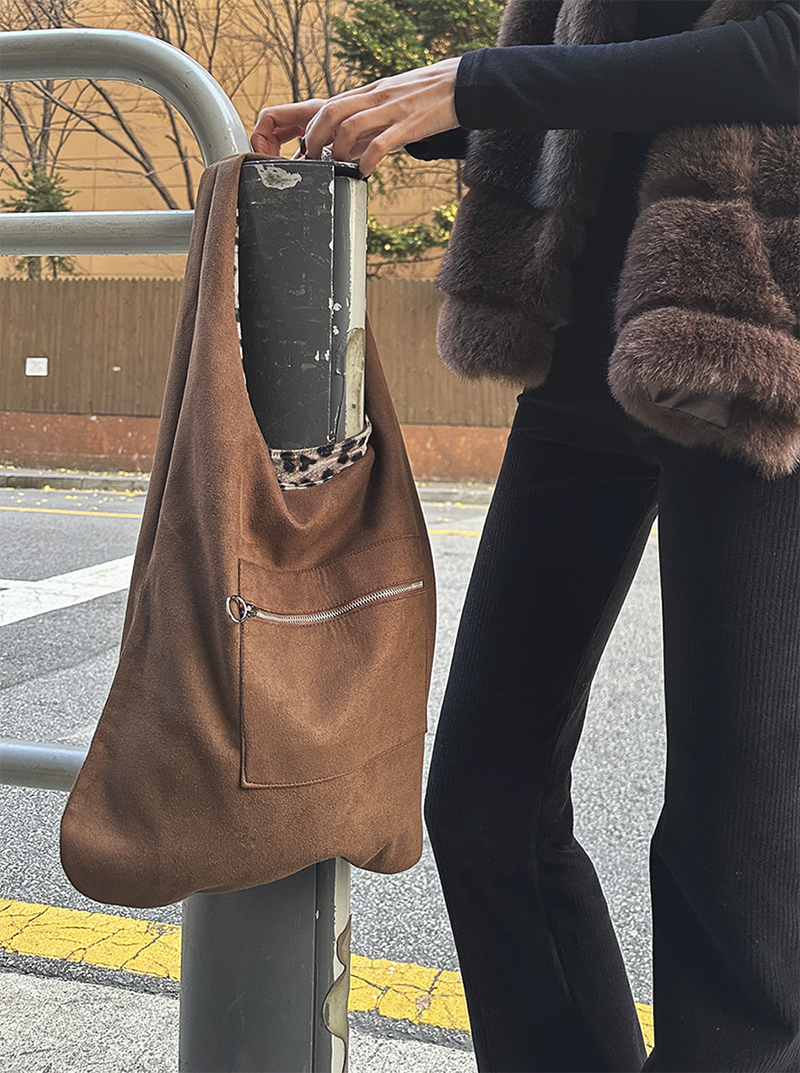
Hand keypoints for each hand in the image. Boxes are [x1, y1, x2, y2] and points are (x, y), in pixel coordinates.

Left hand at [251, 58, 460, 175]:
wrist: (461, 84)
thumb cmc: (425, 97)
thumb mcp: (391, 101)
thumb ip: (370, 117)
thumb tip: (348, 141)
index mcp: (369, 93)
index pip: (328, 105)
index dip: (310, 128)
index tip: (307, 150)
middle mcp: (375, 98)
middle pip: (330, 112)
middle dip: (315, 138)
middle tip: (314, 160)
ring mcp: (391, 110)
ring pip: (350, 125)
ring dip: (338, 150)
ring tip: (339, 166)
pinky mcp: (409, 124)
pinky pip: (382, 142)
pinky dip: (368, 159)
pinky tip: (365, 172)